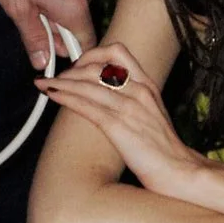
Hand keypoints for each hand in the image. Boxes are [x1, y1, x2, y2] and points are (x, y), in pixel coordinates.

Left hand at [0, 0, 94, 69]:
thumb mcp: (19, 10)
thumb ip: (33, 39)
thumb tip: (42, 61)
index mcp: (75, 9)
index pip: (86, 46)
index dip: (71, 59)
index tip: (56, 65)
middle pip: (73, 30)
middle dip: (49, 33)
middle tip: (26, 27)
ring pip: (64, 14)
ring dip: (42, 16)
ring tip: (19, 5)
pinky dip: (43, 1)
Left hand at [35, 43, 206, 194]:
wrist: (179, 171)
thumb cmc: (164, 149)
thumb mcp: (152, 114)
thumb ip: (134, 100)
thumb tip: (108, 95)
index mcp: (147, 85)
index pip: (117, 52)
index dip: (92, 54)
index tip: (78, 65)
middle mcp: (138, 90)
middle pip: (97, 65)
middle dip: (70, 69)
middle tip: (56, 78)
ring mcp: (129, 107)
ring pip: (87, 84)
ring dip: (60, 82)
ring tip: (44, 84)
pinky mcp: (119, 126)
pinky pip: (86, 106)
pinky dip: (65, 97)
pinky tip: (53, 96)